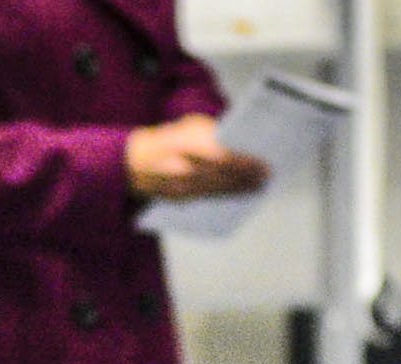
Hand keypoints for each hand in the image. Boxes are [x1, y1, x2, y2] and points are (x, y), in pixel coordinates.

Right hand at [126, 115, 259, 200]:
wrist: (135, 160)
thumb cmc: (171, 138)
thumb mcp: (193, 126)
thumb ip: (215, 134)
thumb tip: (242, 143)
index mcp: (191, 146)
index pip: (227, 157)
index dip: (248, 164)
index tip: (266, 166)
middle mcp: (187, 169)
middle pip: (224, 177)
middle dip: (247, 179)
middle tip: (265, 180)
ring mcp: (182, 187)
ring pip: (216, 191)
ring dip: (238, 191)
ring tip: (254, 189)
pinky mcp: (179, 200)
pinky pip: (205, 200)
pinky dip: (222, 198)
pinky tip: (235, 196)